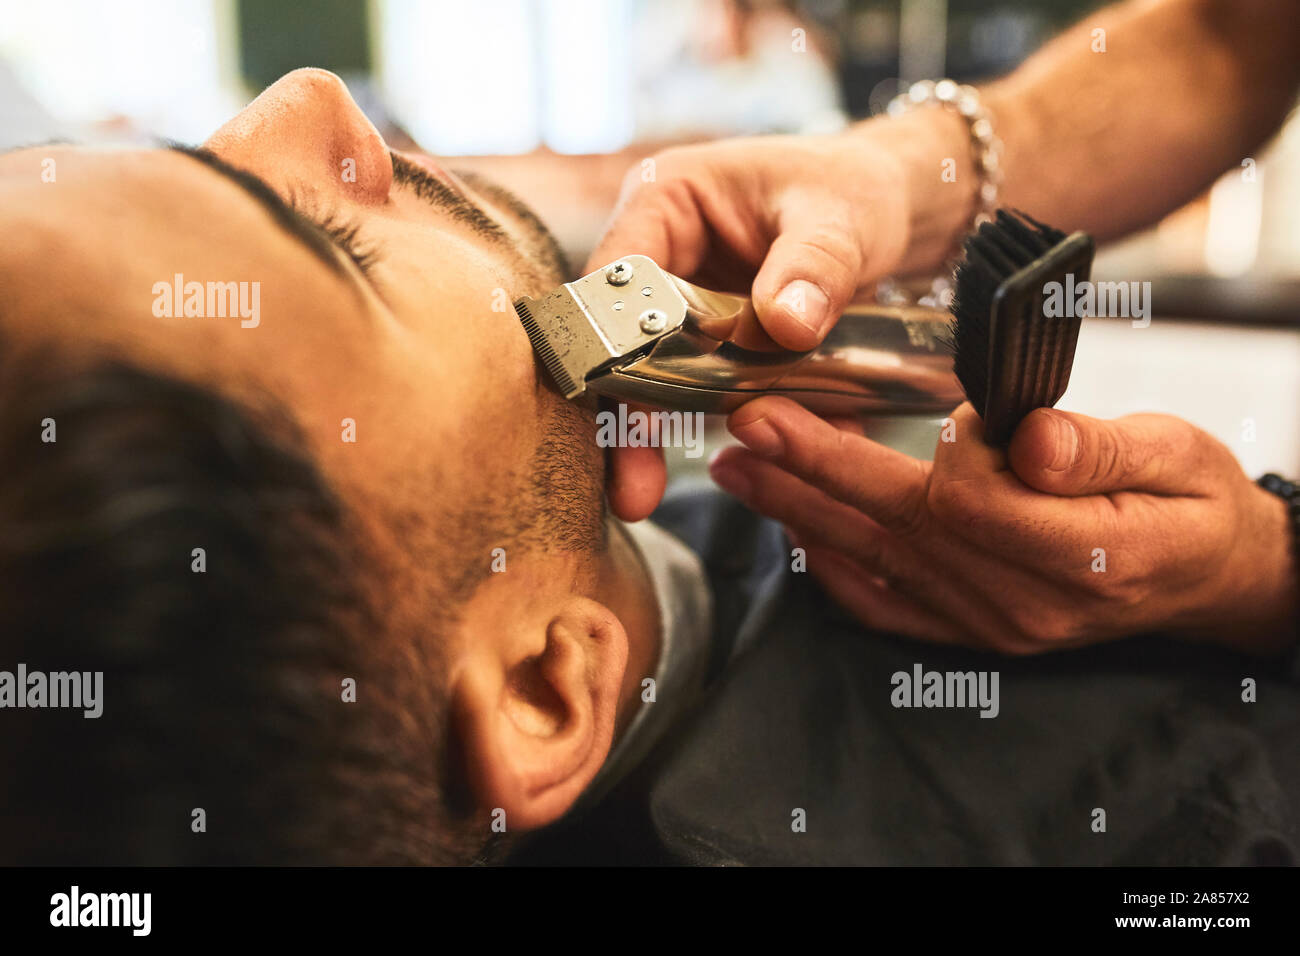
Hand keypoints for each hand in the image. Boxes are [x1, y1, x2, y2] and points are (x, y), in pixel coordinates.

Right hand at [589, 118, 960, 521]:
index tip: (624, 406)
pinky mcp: (717, 343)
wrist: (893, 205)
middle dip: (627, 415)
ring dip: (666, 436)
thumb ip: (816, 266)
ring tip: (643, 496)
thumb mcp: (842, 218)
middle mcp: (662, 253)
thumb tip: (784, 324)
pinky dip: (738, 428)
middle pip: (624, 339)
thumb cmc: (857, 187)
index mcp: (667, 201)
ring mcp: (685, 303)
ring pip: (661, 378)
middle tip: (629, 488)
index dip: (611, 344)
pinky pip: (715, 393)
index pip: (616, 278)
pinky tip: (762, 469)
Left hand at [708, 398, 1298, 654]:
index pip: (959, 502)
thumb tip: (1025, 437)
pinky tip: (791, 529)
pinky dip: (832, 567)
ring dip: (800, 511)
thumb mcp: (1178, 454)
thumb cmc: (1194, 504)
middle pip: (895, 530)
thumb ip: (1100, 448)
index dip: (906, 452)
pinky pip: (886, 606)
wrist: (1211, 579)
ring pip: (875, 564)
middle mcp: (1021, 603)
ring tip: (738, 467)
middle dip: (811, 471)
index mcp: (1078, 554)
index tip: (879, 408)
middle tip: (746, 422)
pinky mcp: (971, 630)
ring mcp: (991, 625)